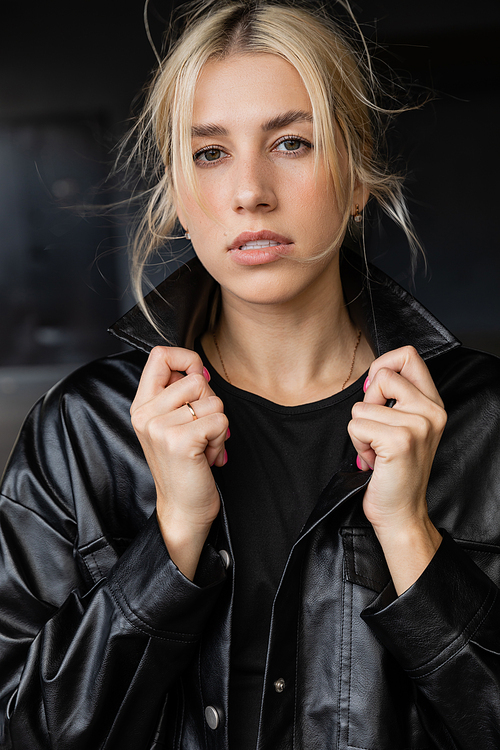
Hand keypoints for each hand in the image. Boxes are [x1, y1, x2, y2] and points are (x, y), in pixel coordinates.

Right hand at [130, 346, 228, 578]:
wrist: (182, 508)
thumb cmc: (183, 465)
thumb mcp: (172, 424)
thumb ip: (179, 394)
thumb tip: (200, 367)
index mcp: (141, 405)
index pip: (159, 355)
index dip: (186, 358)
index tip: (198, 376)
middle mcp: (146, 413)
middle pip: (195, 378)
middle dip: (209, 404)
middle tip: (199, 432)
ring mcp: (161, 427)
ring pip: (212, 401)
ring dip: (217, 425)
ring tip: (202, 446)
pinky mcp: (181, 440)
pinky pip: (220, 420)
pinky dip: (221, 439)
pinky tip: (207, 456)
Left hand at [348, 346, 445, 592]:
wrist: (402, 513)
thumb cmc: (395, 471)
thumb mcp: (403, 427)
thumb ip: (396, 398)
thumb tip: (375, 375)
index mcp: (433, 404)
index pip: (408, 355)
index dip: (383, 366)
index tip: (376, 393)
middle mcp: (431, 411)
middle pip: (383, 374)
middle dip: (367, 403)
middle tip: (377, 431)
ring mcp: (418, 425)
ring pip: (362, 406)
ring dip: (360, 431)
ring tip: (377, 451)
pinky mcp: (400, 440)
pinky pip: (356, 426)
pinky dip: (358, 445)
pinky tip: (374, 461)